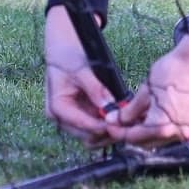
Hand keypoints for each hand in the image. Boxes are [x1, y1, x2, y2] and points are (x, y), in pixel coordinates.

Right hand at [43, 5, 124, 147]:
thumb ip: (95, 89)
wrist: (63, 51)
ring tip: (130, 123)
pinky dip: (110, 125)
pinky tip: (125, 119)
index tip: (120, 123)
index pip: (81, 125)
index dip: (102, 126)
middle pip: (87, 137)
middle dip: (108, 132)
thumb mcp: (82, 70)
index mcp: (57, 107)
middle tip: (130, 125)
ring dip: (110, 132)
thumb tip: (109, 107)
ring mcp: (73, 119)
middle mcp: (63, 118)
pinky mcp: (83, 116)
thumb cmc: (69, 57)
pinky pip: (97, 127)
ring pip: (93, 137)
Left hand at [109, 23, 188, 146]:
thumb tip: (114, 119)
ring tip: (135, 116)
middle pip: (145, 143)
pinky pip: (169, 132)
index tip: (110, 123)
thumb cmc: (174, 71)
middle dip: (130, 133)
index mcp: (161, 127)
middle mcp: (175, 134)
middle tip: (119, 120)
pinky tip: (150, 115)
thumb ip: (129, 111)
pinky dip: (158, 127)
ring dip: (144, 131)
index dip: (118, 131)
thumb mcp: (145, 91)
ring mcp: (185, 130)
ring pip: (157, 139)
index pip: (132, 138)